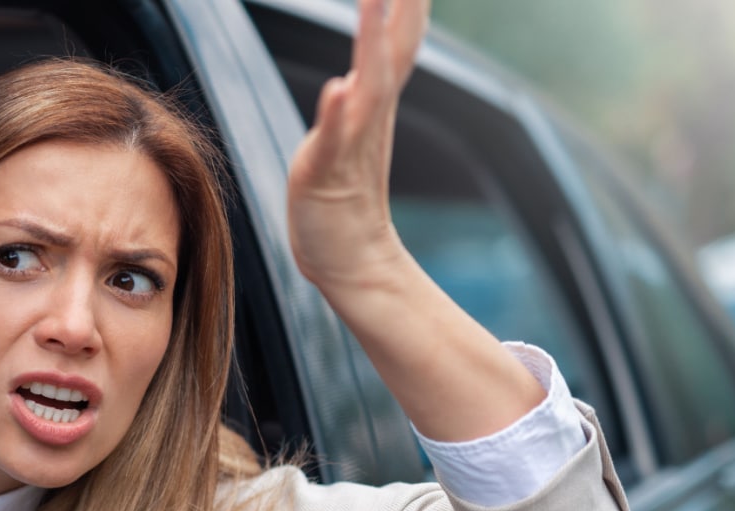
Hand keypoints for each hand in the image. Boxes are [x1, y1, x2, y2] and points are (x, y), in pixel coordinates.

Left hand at [287, 0, 429, 294]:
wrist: (351, 261)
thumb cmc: (342, 197)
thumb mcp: (345, 135)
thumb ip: (354, 100)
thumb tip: (352, 71)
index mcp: (374, 105)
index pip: (398, 43)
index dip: (408, 5)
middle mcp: (370, 119)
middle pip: (395, 53)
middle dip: (401, 8)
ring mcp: (351, 146)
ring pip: (369, 88)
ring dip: (372, 44)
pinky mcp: (326, 175)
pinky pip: (333, 141)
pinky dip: (337, 114)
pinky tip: (339, 88)